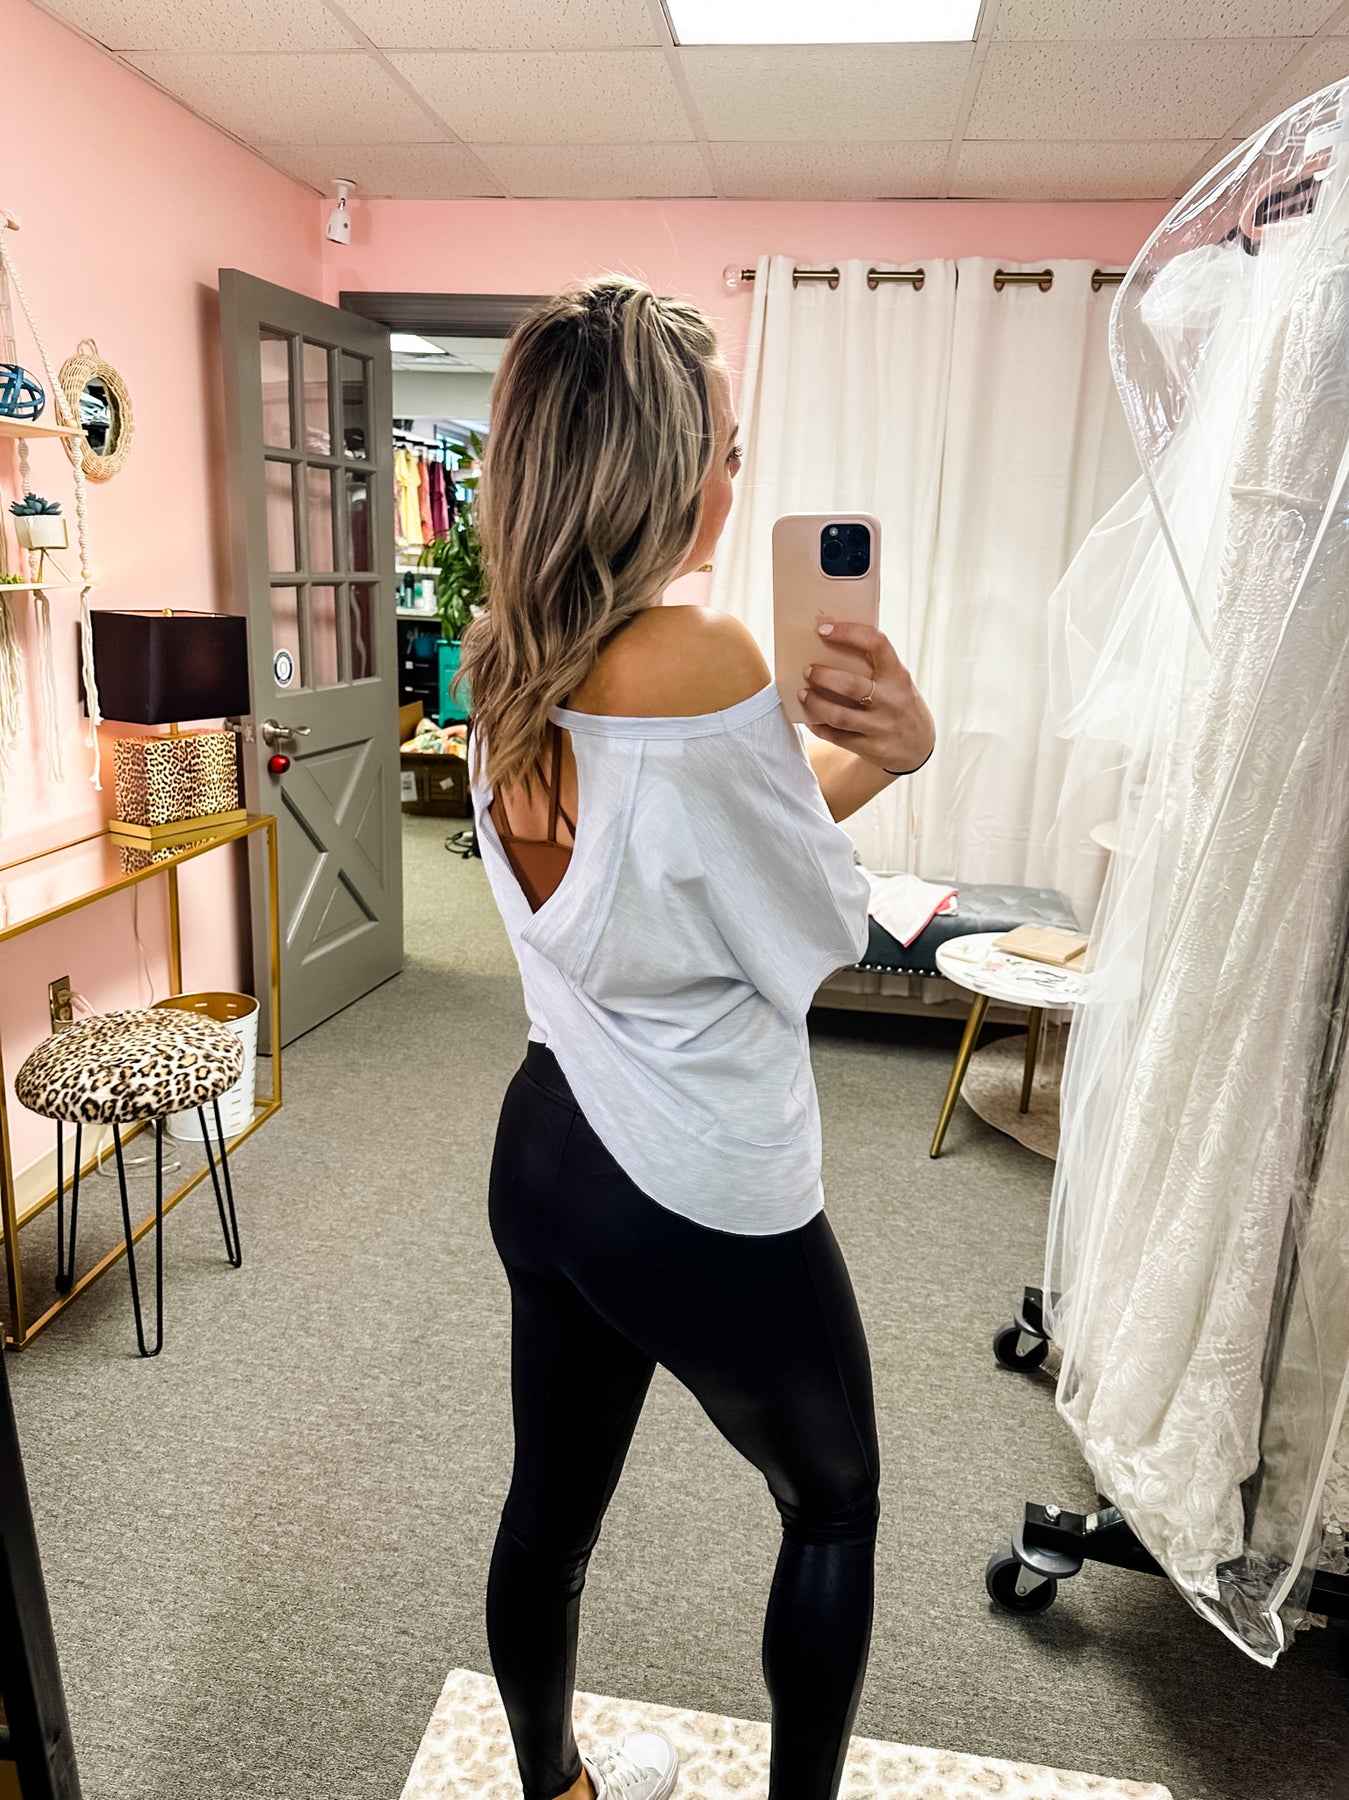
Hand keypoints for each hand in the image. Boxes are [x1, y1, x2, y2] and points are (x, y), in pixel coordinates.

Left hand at [798, 620, 934, 774]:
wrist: (918, 746)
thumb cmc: (899, 703)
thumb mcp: (898, 682)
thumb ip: (875, 667)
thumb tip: (831, 645)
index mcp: (898, 676)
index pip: (876, 644)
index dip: (848, 633)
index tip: (824, 630)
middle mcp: (892, 701)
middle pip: (850, 685)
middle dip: (823, 676)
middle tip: (807, 671)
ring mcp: (882, 727)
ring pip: (839, 716)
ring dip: (815, 704)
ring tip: (803, 694)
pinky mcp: (872, 748)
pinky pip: (838, 738)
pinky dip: (820, 727)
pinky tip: (811, 720)